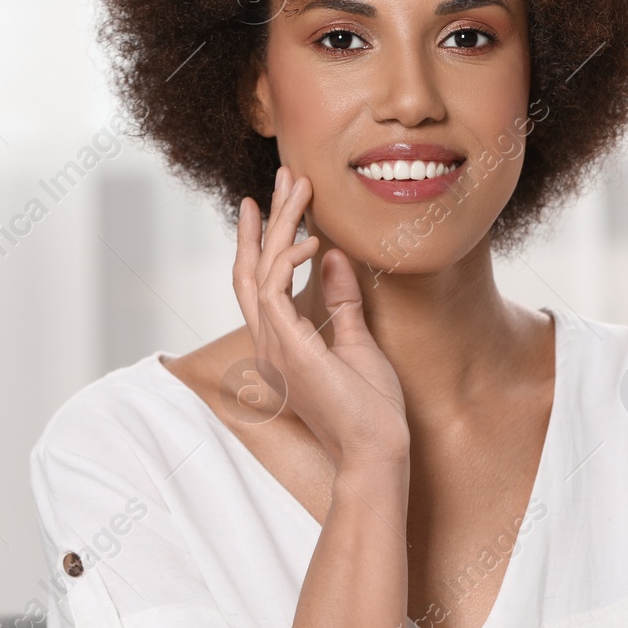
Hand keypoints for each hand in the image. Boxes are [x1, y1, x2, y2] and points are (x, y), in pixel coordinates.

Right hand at [232, 166, 409, 472]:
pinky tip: (310, 240)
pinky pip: (275, 292)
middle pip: (251, 268)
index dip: (261, 240)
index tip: (266, 203)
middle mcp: (269, 343)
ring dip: (279, 225)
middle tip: (281, 177)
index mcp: (282, 344)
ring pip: (261, 271)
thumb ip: (342, 303)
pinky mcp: (289, 350)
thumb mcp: (358, 343)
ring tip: (298, 188)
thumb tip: (333, 258)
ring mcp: (274, 347)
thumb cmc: (371, 410)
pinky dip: (288, 261)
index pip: (261, 282)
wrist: (376, 451)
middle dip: (265, 219)